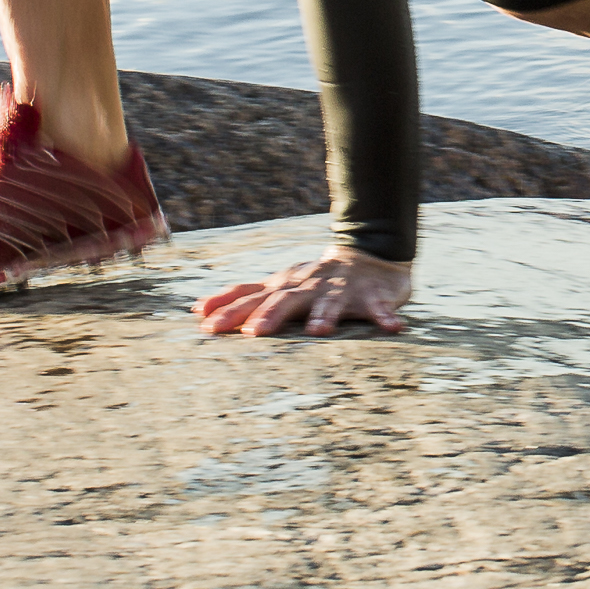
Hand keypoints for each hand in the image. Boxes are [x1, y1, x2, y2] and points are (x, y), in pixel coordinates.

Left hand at [194, 249, 413, 336]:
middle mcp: (308, 286)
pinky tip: (392, 329)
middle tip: (254, 332)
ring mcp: (341, 290)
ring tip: (318, 330)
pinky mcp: (373, 294)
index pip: (252, 297)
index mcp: (285, 286)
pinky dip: (385, 316)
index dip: (230, 310)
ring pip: (331, 302)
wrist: (368, 256)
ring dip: (325, 314)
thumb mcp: (278, 285)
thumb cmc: (315, 281)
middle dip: (270, 315)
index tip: (206, 325)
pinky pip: (380, 307)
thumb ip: (242, 297)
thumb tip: (197, 309)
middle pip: (286, 300)